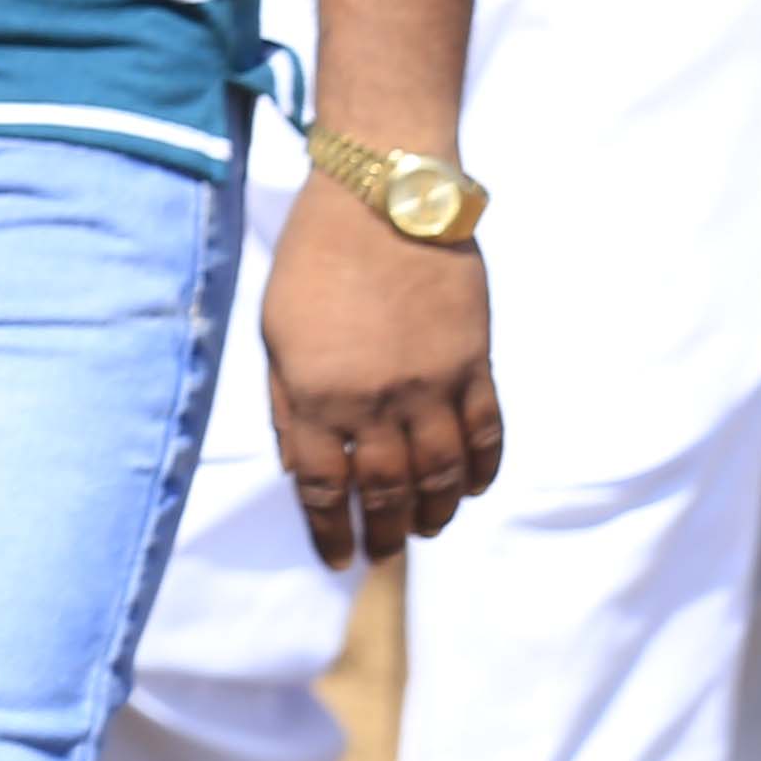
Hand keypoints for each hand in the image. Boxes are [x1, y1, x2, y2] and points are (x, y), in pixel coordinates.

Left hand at [257, 184, 499, 561]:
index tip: (338, 558)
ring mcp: (431, 386)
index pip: (325, 488)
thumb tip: (300, 469)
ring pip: (442, 475)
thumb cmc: (313, 261)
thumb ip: (287, 404)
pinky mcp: (475, 365)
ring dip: (436, 512)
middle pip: (387, 491)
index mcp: (316, 395)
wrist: (381, 202)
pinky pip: (485, 435)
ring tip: (427, 528)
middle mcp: (374, 402)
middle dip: (386, 533)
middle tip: (385, 556)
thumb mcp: (275, 333)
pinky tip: (472, 488)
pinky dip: (482, 470)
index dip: (331, 531)